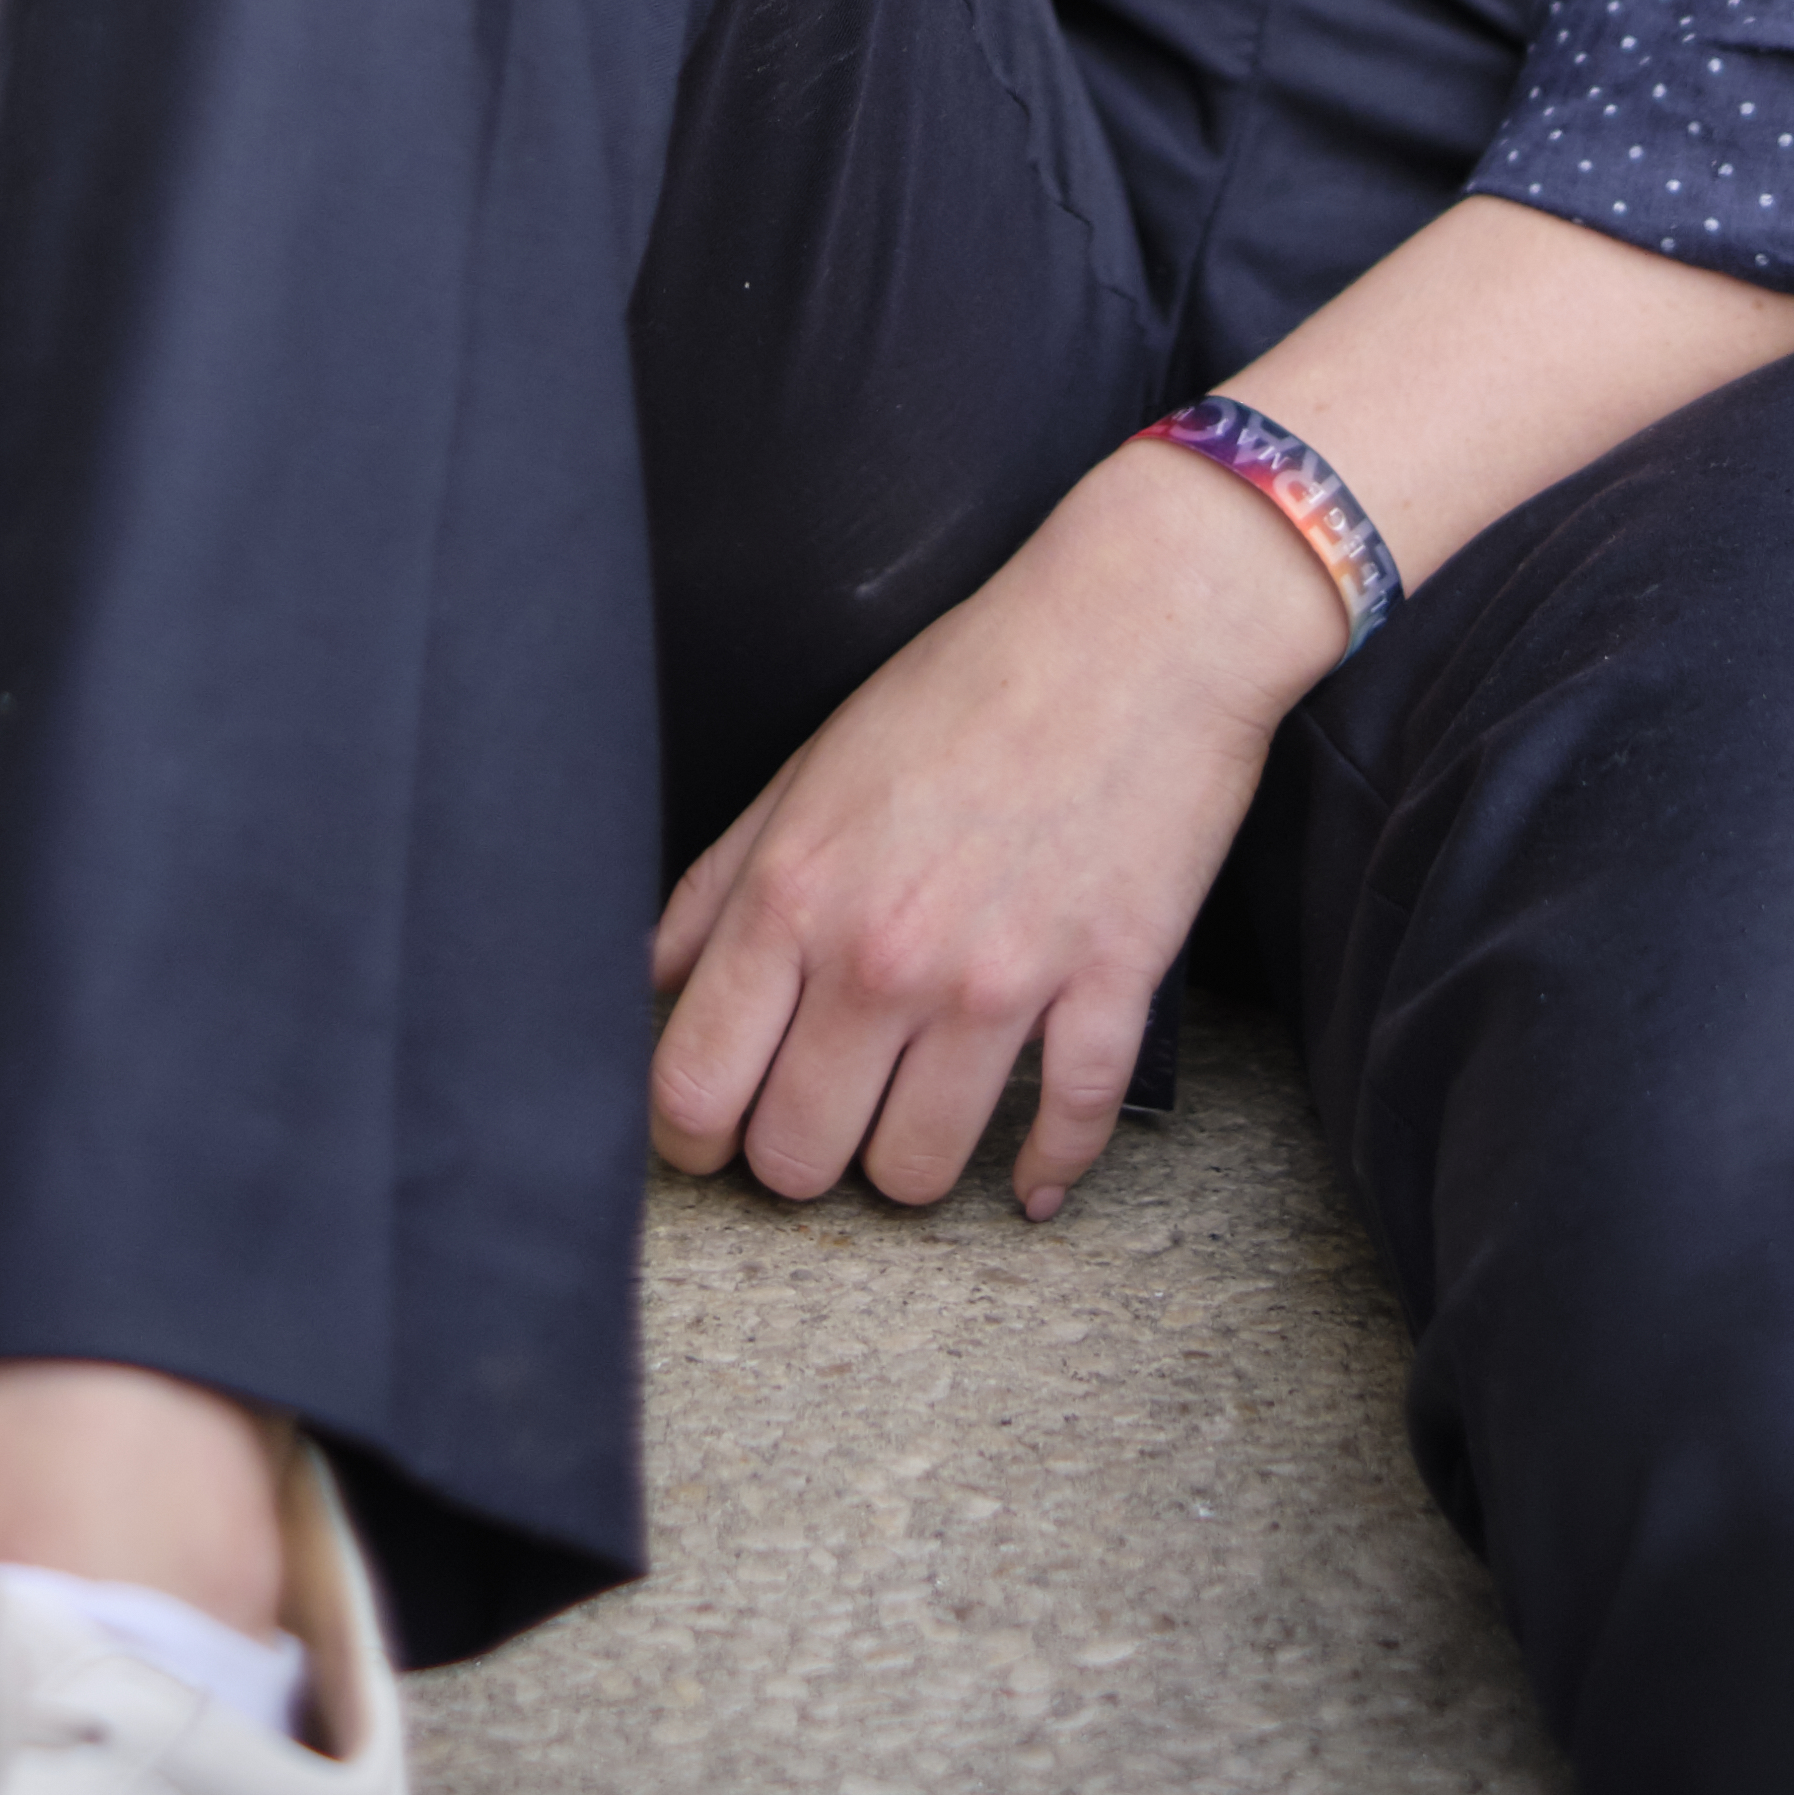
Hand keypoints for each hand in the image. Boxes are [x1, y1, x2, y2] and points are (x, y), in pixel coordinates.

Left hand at [648, 439, 1343, 1220]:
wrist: (1140, 620)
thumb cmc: (974, 678)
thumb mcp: (814, 762)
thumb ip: (721, 881)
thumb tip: (653, 981)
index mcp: (797, 892)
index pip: (693, 1087)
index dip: (689, 1135)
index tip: (715, 1129)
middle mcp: (885, 953)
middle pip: (797, 1157)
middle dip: (798, 1156)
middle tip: (823, 1115)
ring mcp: (999, 980)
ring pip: (917, 1173)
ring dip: (910, 1163)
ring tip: (918, 1113)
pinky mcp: (1108, 988)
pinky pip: (1066, 1131)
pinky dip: (1046, 1168)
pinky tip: (1031, 1168)